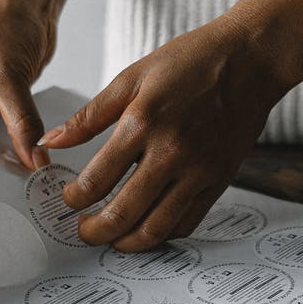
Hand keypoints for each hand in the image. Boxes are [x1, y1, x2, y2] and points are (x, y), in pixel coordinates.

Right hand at [0, 0, 54, 169]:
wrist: (26, 3)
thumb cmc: (2, 25)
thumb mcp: (9, 81)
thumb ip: (22, 125)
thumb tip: (35, 161)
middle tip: (10, 183)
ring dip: (2, 154)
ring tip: (21, 174)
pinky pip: (0, 135)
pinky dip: (14, 143)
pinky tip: (28, 157)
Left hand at [40, 18, 286, 250]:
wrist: (251, 60)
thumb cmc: (192, 61)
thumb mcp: (133, 77)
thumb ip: (89, 116)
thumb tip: (51, 141)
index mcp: (142, 123)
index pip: (96, 180)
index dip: (75, 199)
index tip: (69, 199)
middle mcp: (171, 152)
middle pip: (123, 213)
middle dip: (94, 231)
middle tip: (83, 230)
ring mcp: (198, 171)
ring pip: (156, 228)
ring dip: (127, 243)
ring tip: (113, 238)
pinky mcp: (219, 181)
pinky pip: (187, 223)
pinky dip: (163, 234)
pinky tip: (147, 226)